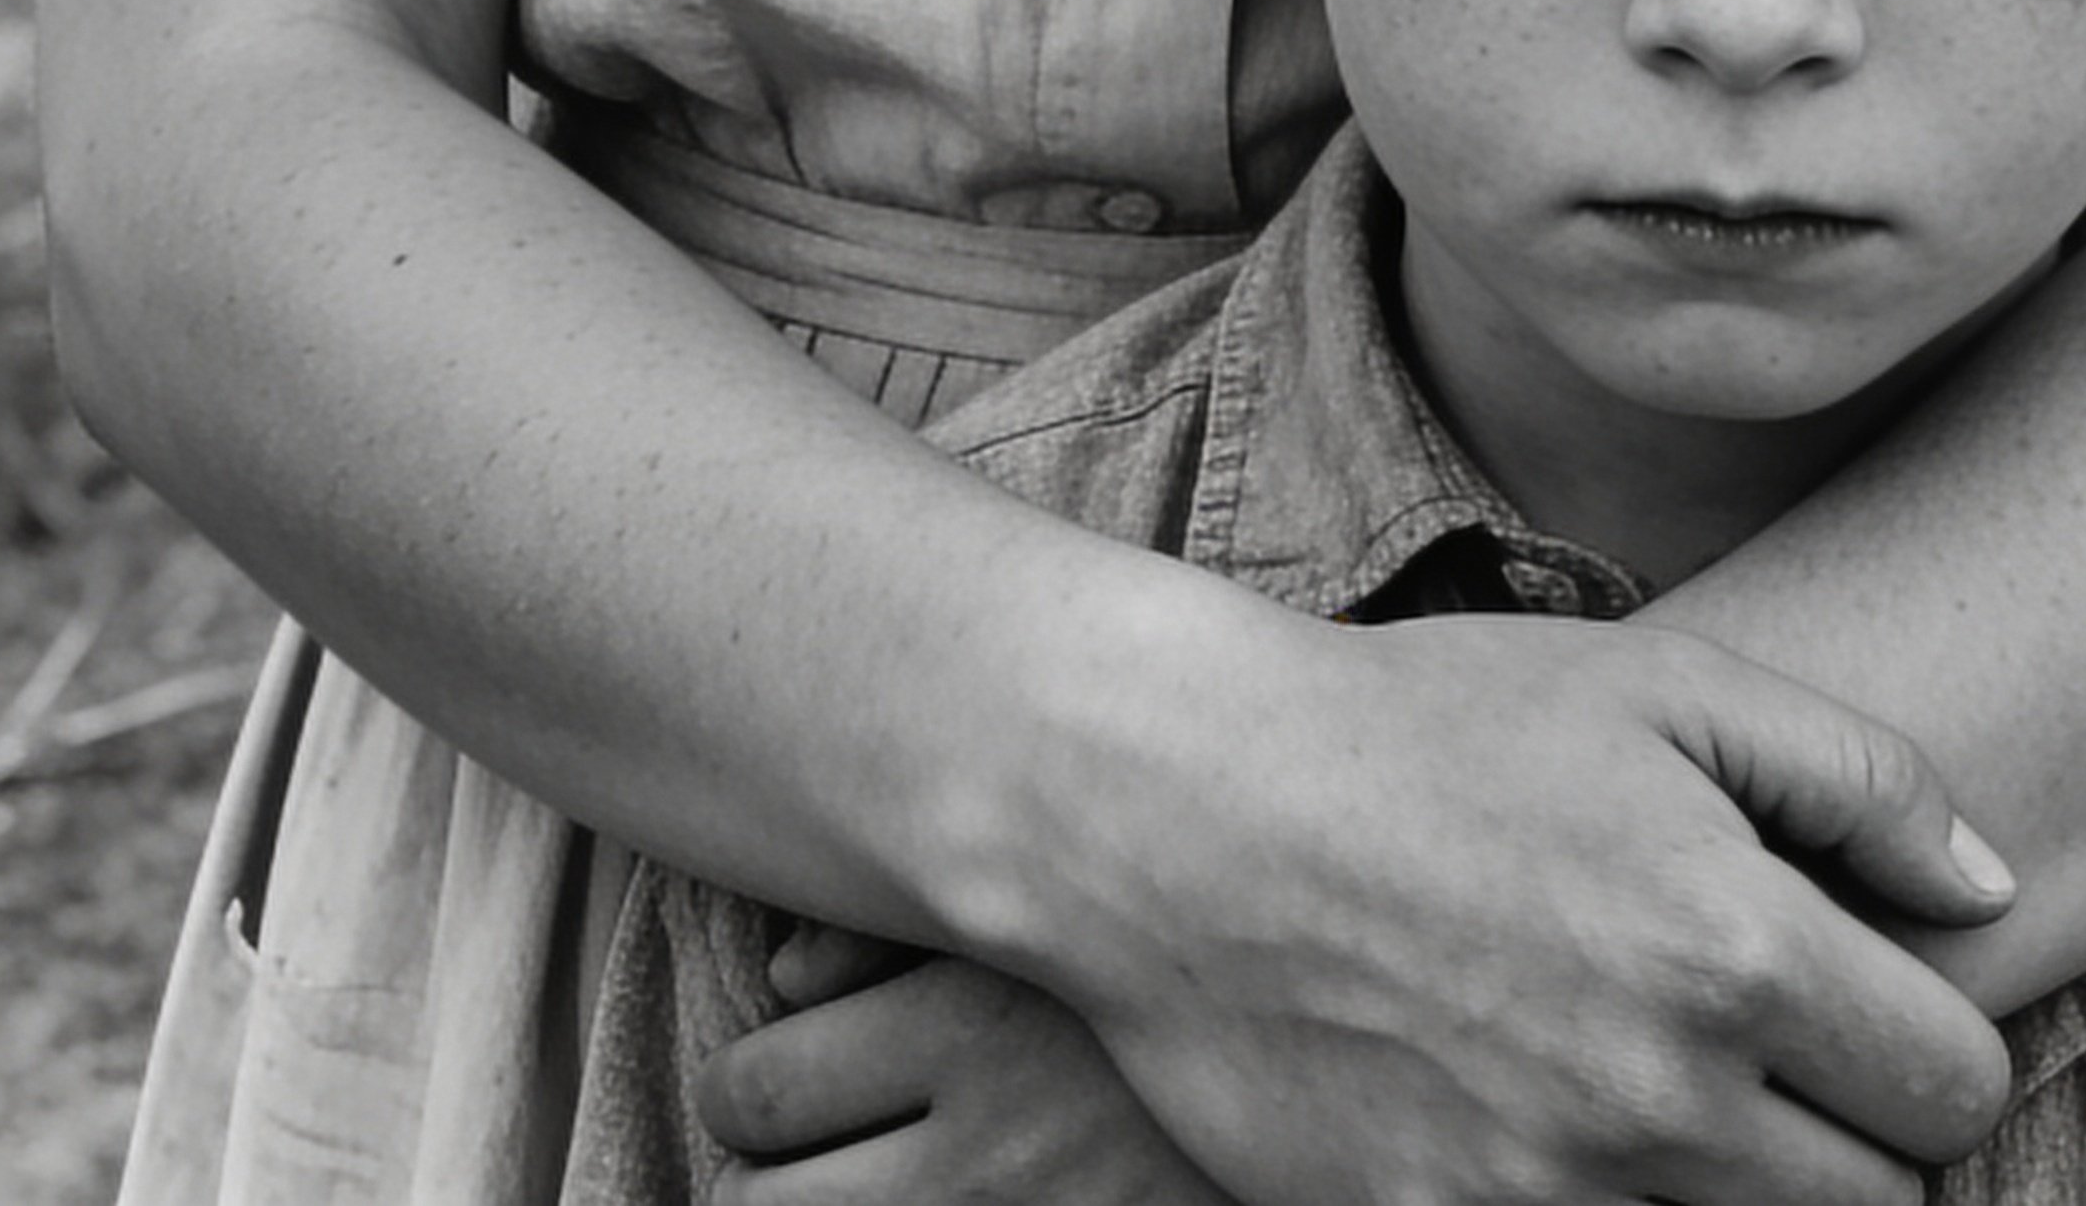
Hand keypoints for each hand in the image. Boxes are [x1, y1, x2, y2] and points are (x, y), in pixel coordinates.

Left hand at [701, 934, 1233, 1201]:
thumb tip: (786, 978)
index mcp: (975, 1024)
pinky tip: (930, 1198)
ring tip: (858, 1181)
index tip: (773, 1076)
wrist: (1340, 1054)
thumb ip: (912, 921)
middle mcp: (985, 1151)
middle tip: (801, 1148)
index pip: (757, 1089)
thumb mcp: (1056, 909)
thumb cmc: (1178, 965)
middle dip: (764, 1176)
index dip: (745, 1086)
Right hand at [953, 604, 2016, 1205]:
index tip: (1873, 1011)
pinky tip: (1566, 1142)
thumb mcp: (1663, 684)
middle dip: (1853, 1139)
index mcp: (1733, 948)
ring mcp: (1548, 1197)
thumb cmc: (1433, 726)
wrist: (1189, 814)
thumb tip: (1991, 896)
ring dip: (1744, 1198)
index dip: (1934, 1047)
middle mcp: (1661, 1098)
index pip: (1954, 1087)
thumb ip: (1860, 779)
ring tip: (1672, 1097)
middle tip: (1776, 1059)